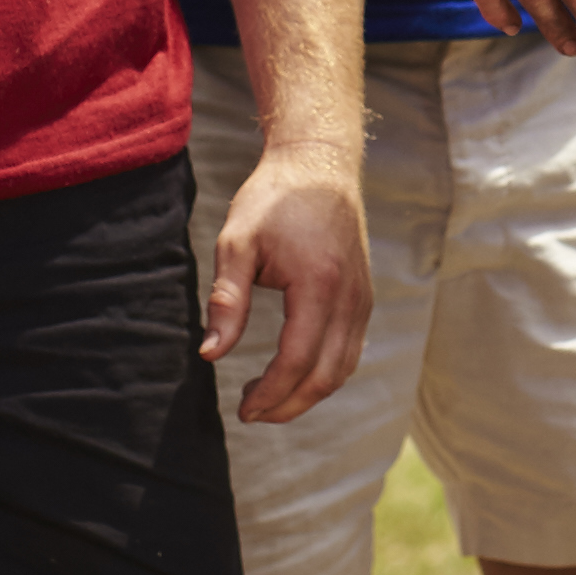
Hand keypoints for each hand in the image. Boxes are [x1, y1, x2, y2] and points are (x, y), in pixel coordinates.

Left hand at [205, 137, 371, 425]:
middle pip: (326, 375)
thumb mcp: (237, 242)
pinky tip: (295, 372)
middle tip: (251, 413)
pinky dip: (325, 372)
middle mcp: (350, 296)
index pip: (297, 360)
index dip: (270, 393)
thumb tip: (210, 355)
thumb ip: (227, 301)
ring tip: (268, 398)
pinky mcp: (365, 295)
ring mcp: (363, 297)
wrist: (320, 161)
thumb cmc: (274, 198)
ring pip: (343, 367)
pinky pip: (351, 349)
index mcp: (318, 283)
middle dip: (289, 404)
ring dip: (308, 393)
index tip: (242, 409)